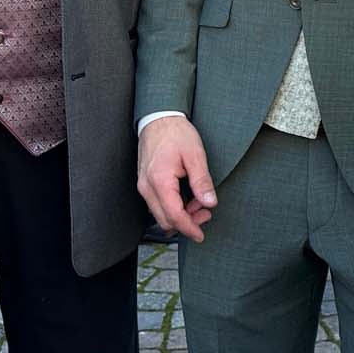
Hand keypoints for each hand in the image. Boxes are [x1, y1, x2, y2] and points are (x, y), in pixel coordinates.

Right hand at [136, 115, 216, 240]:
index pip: (174, 216)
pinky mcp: (145, 183)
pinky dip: (172, 206)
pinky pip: (157, 204)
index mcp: (159, 181)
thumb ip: (202, 181)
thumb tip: (209, 203)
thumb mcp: (195, 155)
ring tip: (199, 202)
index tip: (200, 234)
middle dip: (186, 223)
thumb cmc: (176, 133)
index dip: (189, 228)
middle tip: (206, 213)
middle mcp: (147, 187)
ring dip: (180, 215)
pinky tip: (186, 197)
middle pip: (165, 220)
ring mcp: (143, 185)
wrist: (159, 118)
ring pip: (160, 214)